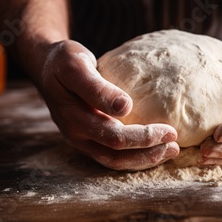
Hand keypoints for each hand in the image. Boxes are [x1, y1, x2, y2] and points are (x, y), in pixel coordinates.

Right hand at [34, 40, 179, 170]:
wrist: (46, 65)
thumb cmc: (64, 60)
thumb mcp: (77, 65)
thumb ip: (97, 87)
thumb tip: (125, 107)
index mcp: (74, 118)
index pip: (114, 137)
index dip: (143, 138)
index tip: (170, 130)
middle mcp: (76, 134)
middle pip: (116, 154)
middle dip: (148, 152)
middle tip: (175, 144)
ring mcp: (80, 139)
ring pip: (113, 160)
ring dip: (143, 160)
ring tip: (170, 151)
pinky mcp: (86, 137)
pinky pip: (111, 155)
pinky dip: (133, 156)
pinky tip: (152, 148)